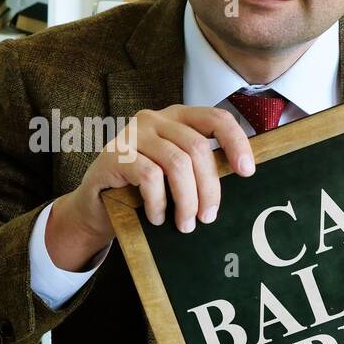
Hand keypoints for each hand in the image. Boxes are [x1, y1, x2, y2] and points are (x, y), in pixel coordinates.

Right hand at [45, 104, 255, 271]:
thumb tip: (241, 177)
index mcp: (177, 118)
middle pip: (197, 148)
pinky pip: (150, 178)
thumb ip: (199, 167)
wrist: (96, 205)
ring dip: (186, 201)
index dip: (236, 142)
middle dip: (209, 188)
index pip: (215, 118)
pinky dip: (158, 203)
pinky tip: (157, 218)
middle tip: (208, 218)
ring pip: (176, 164)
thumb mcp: (174, 173)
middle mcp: (155, 119)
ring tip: (185, 225)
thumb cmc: (142, 190)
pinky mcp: (115, 154)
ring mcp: (133, 134)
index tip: (248, 172)